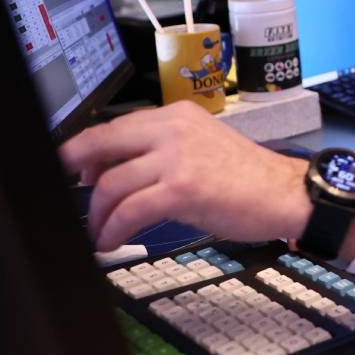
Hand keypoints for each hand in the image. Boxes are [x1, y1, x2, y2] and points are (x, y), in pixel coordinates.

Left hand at [60, 100, 310, 251]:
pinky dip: (113, 230)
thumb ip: (164, 148)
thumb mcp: (204, 145)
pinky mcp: (181, 188)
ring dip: (97, 215)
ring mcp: (177, 158)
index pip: (117, 124)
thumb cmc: (249, 176)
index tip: (76, 167)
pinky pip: (129, 211)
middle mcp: (174, 129)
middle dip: (74, 169)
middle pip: (102, 143)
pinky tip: (111, 241)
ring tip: (98, 232)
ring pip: (111, 183)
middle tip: (68, 194)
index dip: (87, 148)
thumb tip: (118, 169)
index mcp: (179, 114)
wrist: (286, 192)